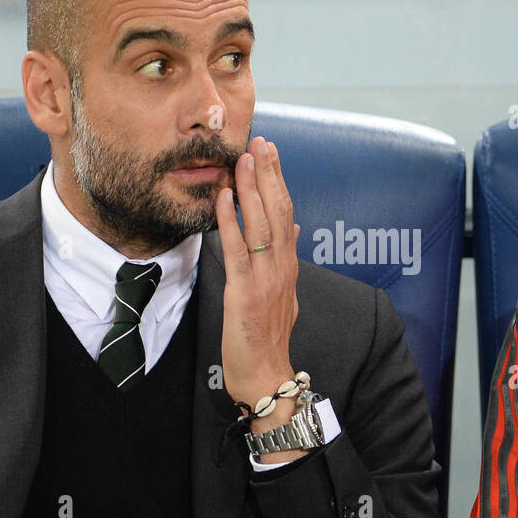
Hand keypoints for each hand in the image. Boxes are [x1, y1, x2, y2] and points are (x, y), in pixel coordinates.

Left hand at [215, 137, 302, 452]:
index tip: (271, 153)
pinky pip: (238, 250)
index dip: (279, 181)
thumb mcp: (284, 294)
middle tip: (262, 142)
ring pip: (262, 224)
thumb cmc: (269, 338)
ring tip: (245, 159)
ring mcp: (266, 279)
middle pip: (279, 211)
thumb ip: (286, 259)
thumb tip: (292, 227)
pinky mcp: (245, 293)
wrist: (267, 375)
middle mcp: (282, 268)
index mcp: (288, 266)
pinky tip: (224, 197)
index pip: (287, 213)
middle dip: (270, 174)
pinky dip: (231, 221)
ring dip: (253, 189)